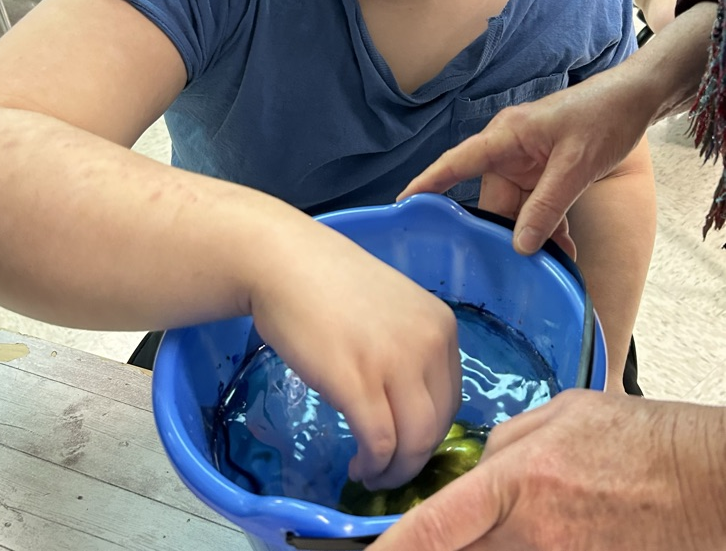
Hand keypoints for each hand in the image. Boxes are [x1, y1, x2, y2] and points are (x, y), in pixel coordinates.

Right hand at [246, 211, 461, 490]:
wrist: (285, 262)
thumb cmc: (330, 283)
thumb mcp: (392, 310)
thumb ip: (412, 348)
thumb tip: (415, 404)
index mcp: (441, 325)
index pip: (451, 398)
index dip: (429, 431)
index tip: (405, 444)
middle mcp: (429, 343)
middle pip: (437, 425)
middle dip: (414, 458)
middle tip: (388, 469)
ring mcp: (394, 362)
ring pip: (414, 442)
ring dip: (395, 470)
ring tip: (371, 473)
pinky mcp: (357, 382)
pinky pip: (379, 442)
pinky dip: (372, 465)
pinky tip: (357, 465)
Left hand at [371, 389, 725, 550]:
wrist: (695, 478)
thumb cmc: (631, 437)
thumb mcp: (559, 414)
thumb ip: (506, 441)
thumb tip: (478, 463)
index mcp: (516, 480)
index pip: (435, 526)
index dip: (392, 549)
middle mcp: (528, 533)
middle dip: (438, 543)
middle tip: (435, 527)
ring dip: (485, 541)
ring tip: (523, 507)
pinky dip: (517, 547)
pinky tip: (544, 521)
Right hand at [398, 74, 645, 255]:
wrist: (635, 102)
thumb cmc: (602, 118)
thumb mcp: (575, 166)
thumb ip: (547, 206)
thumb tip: (520, 246)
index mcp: (506, 137)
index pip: (457, 163)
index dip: (428, 184)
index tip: (403, 206)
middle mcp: (509, 150)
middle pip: (491, 200)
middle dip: (503, 234)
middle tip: (515, 269)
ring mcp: (526, 162)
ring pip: (516, 209)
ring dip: (532, 236)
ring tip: (552, 263)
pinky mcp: (544, 172)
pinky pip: (536, 206)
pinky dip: (547, 227)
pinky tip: (563, 250)